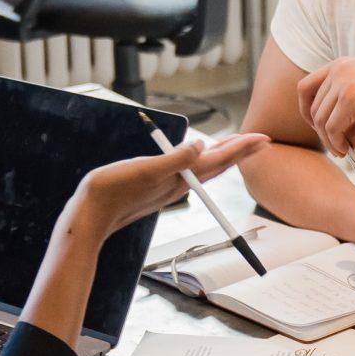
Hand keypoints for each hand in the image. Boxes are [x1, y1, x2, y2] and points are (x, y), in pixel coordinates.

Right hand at [72, 132, 265, 241]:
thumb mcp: (146, 169)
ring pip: (205, 170)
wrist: (90, 217)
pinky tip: (197, 160)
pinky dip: (202, 163)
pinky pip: (189, 173)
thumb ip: (176, 158)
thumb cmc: (114, 191)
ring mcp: (168, 188)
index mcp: (181, 178)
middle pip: (217, 165)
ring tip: (236, 147)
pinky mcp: (157, 189)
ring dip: (223, 157)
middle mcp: (179, 185)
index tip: (264, 138)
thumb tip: (203, 145)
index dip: (242, 147)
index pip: (220, 160)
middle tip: (260, 140)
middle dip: (239, 151)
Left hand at [297, 58, 354, 158]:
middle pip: (312, 108)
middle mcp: (338, 70)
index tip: (318, 127)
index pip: (305, 87)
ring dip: (329, 141)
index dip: (306, 110)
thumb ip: (353, 118)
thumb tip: (341, 143)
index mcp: (340, 65)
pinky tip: (347, 150)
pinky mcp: (351, 99)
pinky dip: (336, 143)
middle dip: (321, 132)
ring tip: (342, 151)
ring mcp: (343, 83)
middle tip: (336, 147)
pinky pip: (332, 128)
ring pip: (320, 120)